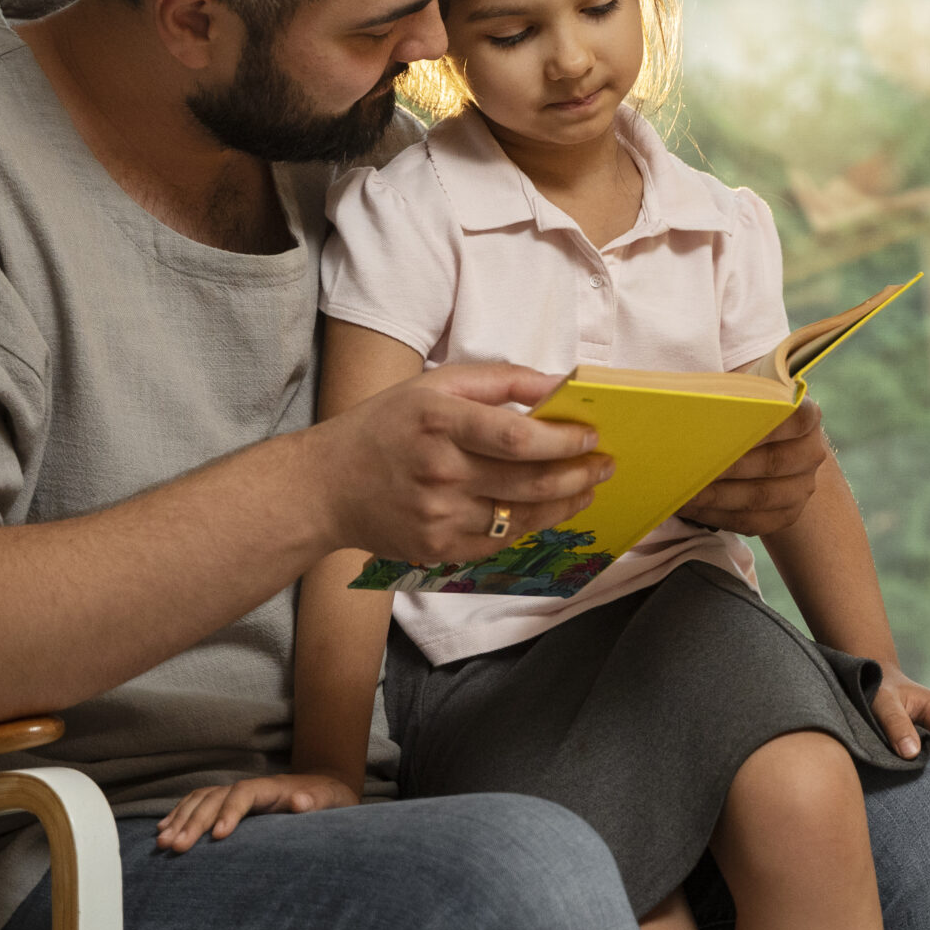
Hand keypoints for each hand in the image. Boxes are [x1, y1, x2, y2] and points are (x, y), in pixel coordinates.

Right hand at [155, 773, 359, 850]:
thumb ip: (315, 802)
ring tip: (162, 843)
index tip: (219, 836)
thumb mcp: (330, 802)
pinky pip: (198, 804)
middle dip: (194, 822)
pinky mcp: (229, 803)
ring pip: (201, 801)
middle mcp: (250, 788)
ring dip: (180, 820)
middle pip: (215, 799)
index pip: (244, 794)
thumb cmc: (328, 800)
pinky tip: (163, 830)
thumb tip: (302, 802)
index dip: (230, 812)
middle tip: (175, 847)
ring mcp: (237, 794)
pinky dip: (179, 814)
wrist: (325, 788)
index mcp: (272, 788)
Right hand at [319, 363, 613, 565]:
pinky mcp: (437, 549)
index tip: (591, 436)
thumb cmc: (385, 426)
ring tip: (587, 488)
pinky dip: (530, 525)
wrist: (325, 487)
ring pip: (521, 517)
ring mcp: (438, 517)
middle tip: (604, 464)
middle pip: (528, 481)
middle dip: (578, 474)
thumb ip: (500, 381)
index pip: (516, 438)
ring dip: (565, 504)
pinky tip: (548, 509)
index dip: (562, 441)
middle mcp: (439, 472)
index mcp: (438, 422)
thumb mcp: (435, 385)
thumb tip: (558, 384)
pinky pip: (499, 541)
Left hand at [676, 399, 825, 535]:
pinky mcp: (787, 514)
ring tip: (682, 491)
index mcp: (806, 415)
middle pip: (771, 462)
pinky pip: (751, 522)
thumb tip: (695, 404)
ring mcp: (803, 487)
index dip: (760, 425)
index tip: (721, 428)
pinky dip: (716, 515)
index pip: (793, 418)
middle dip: (725, 466)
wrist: (763, 442)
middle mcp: (811, 452)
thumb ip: (730, 394)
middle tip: (688, 466)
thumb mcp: (744, 392)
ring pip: (759, 497)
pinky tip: (690, 507)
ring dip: (715, 496)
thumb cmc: (744, 409)